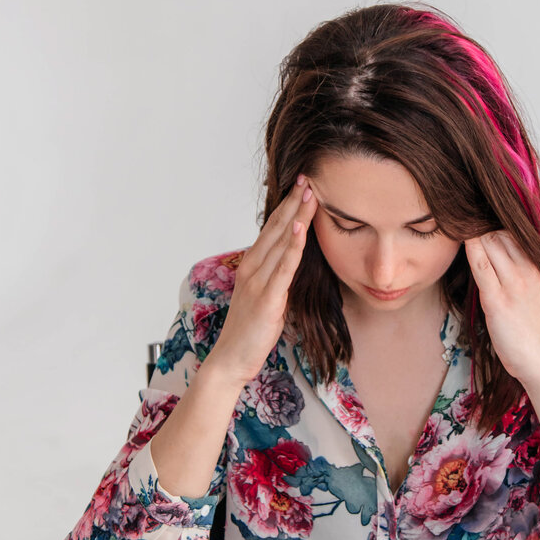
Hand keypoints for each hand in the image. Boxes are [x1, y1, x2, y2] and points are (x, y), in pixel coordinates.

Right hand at [210, 175, 318, 384]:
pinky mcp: (267, 298)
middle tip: (308, 178)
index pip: (272, 230)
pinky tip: (300, 228)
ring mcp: (258, 281)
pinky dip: (292, 246)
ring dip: (296, 215)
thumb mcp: (266, 297)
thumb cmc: (249, 331)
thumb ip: (276, 277)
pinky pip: (283, 267)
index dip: (287, 207)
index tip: (301, 187)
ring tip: (309, 193)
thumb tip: (291, 264)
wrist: (230, 360)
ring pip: (281, 241)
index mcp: (252, 266)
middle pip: (276, 228)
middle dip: (293, 202)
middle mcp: (252, 268)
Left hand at [463, 230, 539, 387]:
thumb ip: (515, 269)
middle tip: (461, 234)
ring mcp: (513, 284)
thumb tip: (491, 250)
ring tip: (456, 238)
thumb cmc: (531, 328)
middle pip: (497, 233)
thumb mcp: (530, 290)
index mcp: (536, 266)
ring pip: (488, 242)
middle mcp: (527, 270)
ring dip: (469, 238)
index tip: (473, 229)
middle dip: (477, 231)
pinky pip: (480, 264)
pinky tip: (460, 245)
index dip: (488, 229)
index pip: (510, 231)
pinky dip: (468, 250)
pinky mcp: (497, 300)